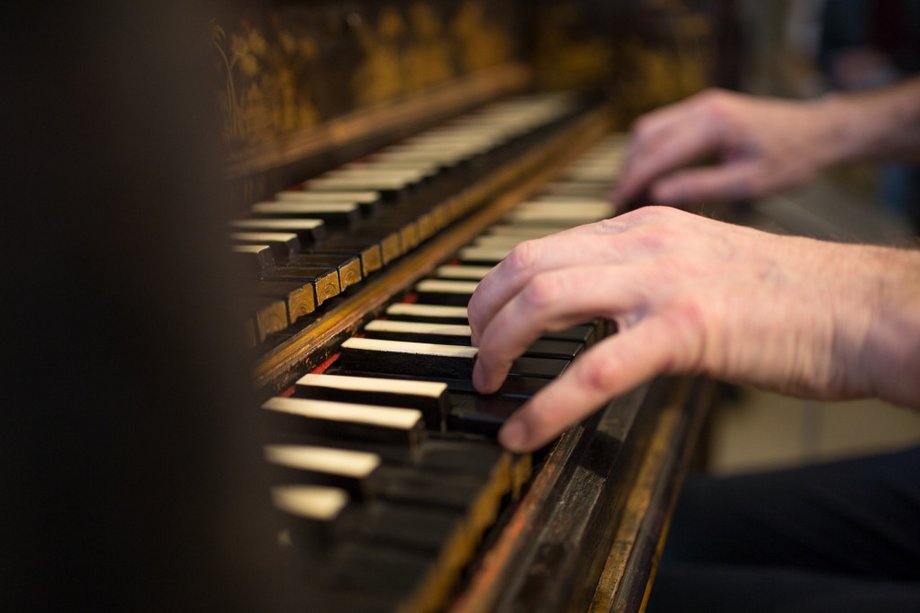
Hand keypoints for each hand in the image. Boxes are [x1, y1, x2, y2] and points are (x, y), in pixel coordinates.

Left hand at [468, 207, 919, 451]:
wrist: (857, 307)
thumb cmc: (784, 296)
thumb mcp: (696, 264)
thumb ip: (639, 278)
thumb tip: (590, 311)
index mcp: (641, 224)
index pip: (541, 245)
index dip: (497, 288)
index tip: (484, 321)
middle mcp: (642, 240)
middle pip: (525, 266)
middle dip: (483, 315)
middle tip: (478, 356)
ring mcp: (661, 280)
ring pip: (544, 303)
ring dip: (499, 347)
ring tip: (490, 384)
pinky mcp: (684, 328)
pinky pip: (594, 369)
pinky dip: (548, 405)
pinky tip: (525, 433)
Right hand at [612, 89, 839, 205]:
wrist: (820, 132)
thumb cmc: (793, 160)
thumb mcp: (749, 182)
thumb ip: (700, 187)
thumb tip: (657, 195)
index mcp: (714, 123)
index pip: (658, 153)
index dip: (633, 179)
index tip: (615, 202)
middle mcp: (703, 106)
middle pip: (645, 135)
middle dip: (628, 168)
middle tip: (618, 200)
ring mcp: (702, 104)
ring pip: (650, 128)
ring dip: (637, 158)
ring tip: (632, 190)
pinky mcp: (704, 109)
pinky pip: (664, 127)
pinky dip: (652, 151)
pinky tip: (652, 175)